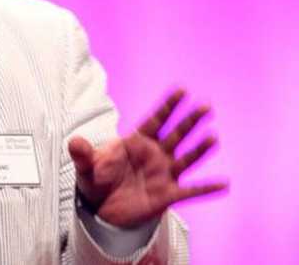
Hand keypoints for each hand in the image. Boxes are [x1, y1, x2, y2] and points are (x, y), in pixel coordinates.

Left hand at [67, 89, 227, 227]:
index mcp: (136, 141)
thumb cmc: (96, 179)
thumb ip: (83, 154)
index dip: (168, 106)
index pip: (155, 120)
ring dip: (199, 149)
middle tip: (206, 106)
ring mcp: (163, 174)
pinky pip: (190, 191)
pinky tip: (224, 183)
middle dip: (189, 121)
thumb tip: (74, 142)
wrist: (102, 208)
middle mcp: (154, 154)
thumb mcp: (86, 167)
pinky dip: (206, 188)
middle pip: (175, 134)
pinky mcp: (168, 195)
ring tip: (213, 137)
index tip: (182, 90)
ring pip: (185, 159)